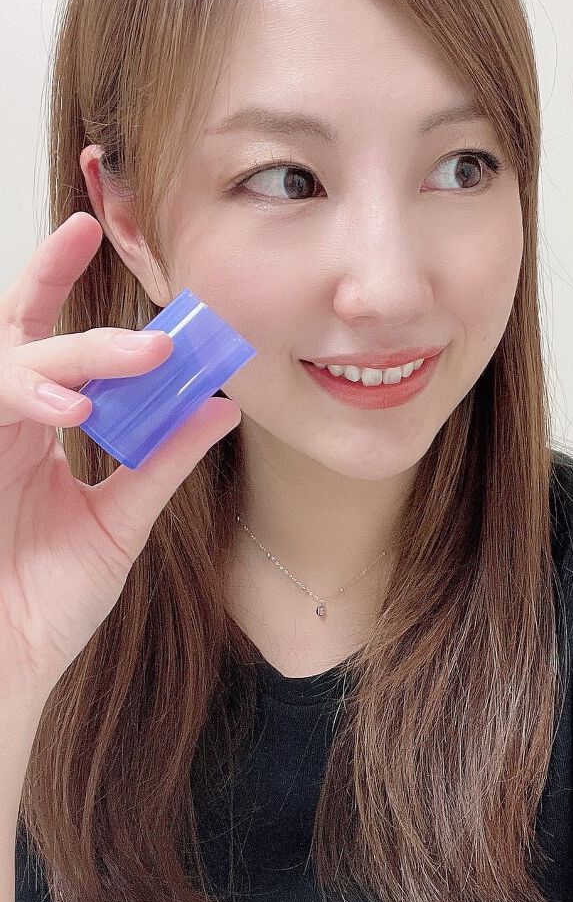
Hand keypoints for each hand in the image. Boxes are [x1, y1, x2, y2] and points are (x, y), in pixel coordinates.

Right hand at [0, 212, 240, 700]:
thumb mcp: (120, 521)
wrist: (5, 665)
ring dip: (69, 354)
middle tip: (90, 236)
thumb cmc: (46, 599)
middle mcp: (0, 426)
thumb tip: (221, 407)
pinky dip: (26, 397)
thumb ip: (164, 460)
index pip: (46, 343)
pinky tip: (70, 409)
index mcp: (33, 431)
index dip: (62, 286)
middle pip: (11, 332)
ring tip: (141, 357)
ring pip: (4, 364)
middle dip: (44, 278)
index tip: (100, 239)